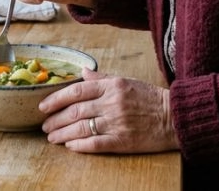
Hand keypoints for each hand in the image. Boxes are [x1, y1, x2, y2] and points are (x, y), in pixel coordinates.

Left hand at [38, 68, 177, 153]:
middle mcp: (112, 103)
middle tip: (44, 125)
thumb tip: (82, 72)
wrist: (174, 117)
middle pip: (75, 111)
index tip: (43, 106)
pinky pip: (94, 143)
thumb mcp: (126, 81)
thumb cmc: (149, 98)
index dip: (56, 99)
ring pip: (81, 128)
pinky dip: (79, 145)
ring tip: (52, 137)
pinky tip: (69, 146)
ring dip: (62, 134)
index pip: (76, 90)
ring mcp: (116, 123)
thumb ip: (102, 79)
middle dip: (55, 119)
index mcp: (112, 86)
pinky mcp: (122, 141)